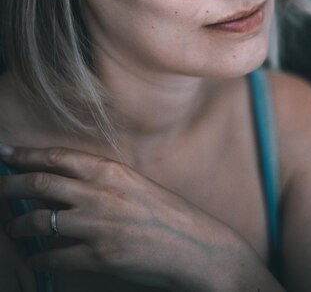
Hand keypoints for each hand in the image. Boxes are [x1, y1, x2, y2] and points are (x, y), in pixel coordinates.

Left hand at [0, 146, 239, 291]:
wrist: (193, 246)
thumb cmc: (167, 214)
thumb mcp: (135, 185)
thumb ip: (102, 181)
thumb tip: (68, 183)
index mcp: (109, 171)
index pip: (58, 157)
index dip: (27, 154)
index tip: (5, 152)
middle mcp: (98, 193)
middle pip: (40, 184)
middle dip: (9, 184)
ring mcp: (95, 225)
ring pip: (39, 220)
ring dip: (18, 224)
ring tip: (11, 227)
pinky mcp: (97, 256)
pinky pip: (53, 256)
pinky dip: (39, 256)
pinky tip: (35, 256)